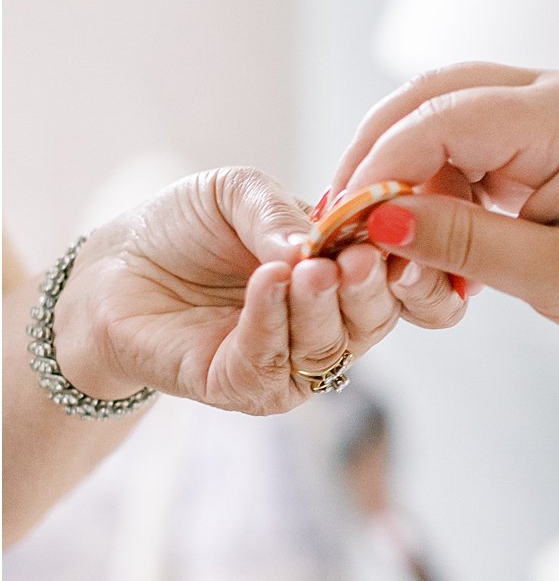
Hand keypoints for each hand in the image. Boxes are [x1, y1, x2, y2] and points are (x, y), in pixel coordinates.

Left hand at [52, 166, 412, 413]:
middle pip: (374, 323)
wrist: (115, 265)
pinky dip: (273, 321)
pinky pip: (270, 364)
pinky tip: (269, 282)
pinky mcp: (239, 388)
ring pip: (328, 349)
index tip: (411, 241)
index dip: (420, 275)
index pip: (404, 289)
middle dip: (370, 291)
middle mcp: (328, 325)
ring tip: (310, 268)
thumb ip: (280, 212)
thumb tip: (316, 244)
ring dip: (322, 307)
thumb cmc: (186, 226)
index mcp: (345, 276)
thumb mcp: (239, 192)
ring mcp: (288, 362)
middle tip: (360, 258)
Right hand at [329, 63, 558, 344]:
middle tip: (342, 224)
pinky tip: (441, 235)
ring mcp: (552, 102)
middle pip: (427, 96)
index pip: (436, 120)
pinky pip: (471, 133)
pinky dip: (442, 177)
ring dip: (407, 168)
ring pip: (442, 110)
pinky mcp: (550, 127)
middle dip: (374, 156)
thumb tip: (381, 223)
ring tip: (394, 243)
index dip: (376, 171)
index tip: (341, 227)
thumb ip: (467, 245)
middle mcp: (553, 91)